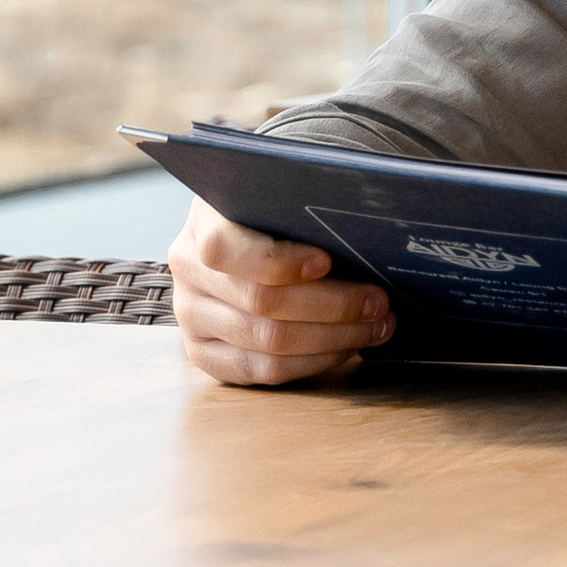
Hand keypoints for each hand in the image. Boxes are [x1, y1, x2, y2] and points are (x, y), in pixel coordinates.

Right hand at [168, 197, 392, 385]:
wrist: (244, 237)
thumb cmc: (275, 213)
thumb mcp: (280, 196)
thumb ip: (301, 206)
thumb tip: (359, 218)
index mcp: (203, 223)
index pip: (226, 249)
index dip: (279, 261)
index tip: (327, 262)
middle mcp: (188, 272)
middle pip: (261, 303)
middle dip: (332, 306)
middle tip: (378, 302)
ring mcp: (191, 316)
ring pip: (266, 343)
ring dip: (332, 338)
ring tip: (374, 326)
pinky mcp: (203, 352)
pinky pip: (260, 371)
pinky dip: (310, 363)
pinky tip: (344, 347)